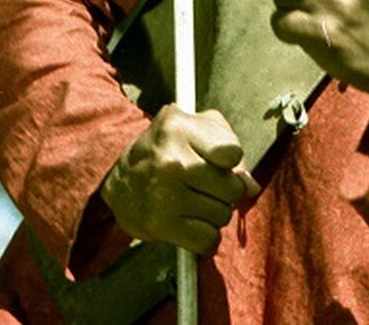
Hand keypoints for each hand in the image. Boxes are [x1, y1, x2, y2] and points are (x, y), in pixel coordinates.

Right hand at [100, 105, 258, 254]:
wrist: (118, 178)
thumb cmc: (167, 148)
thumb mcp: (196, 128)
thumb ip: (229, 146)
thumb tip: (251, 186)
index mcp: (180, 128)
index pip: (232, 154)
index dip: (230, 161)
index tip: (217, 162)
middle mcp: (171, 161)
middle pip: (232, 188)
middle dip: (227, 191)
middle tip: (207, 187)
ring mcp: (164, 194)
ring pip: (222, 215)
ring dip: (216, 213)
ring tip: (196, 203)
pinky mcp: (159, 225)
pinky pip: (207, 240)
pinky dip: (206, 238)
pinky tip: (194, 225)